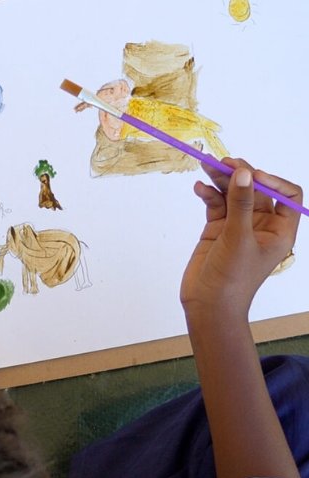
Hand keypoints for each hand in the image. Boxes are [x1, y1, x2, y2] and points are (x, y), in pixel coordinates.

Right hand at [182, 158, 299, 320]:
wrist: (208, 305)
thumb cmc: (233, 279)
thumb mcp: (239, 238)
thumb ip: (240, 204)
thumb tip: (243, 172)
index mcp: (280, 230)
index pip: (288, 195)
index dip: (273, 181)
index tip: (252, 176)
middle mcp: (262, 226)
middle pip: (256, 190)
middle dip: (242, 175)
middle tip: (224, 162)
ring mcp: (238, 227)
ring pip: (233, 195)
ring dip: (221, 180)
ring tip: (207, 166)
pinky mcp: (218, 230)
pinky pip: (216, 205)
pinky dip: (208, 194)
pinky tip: (199, 188)